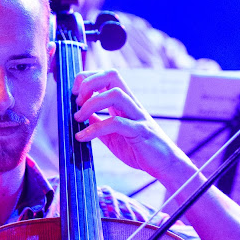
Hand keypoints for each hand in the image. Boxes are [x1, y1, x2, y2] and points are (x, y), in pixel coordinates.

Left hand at [72, 69, 188, 181]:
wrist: (164, 164)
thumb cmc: (140, 149)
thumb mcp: (113, 135)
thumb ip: (99, 124)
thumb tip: (84, 116)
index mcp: (124, 103)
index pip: (107, 76)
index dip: (88, 78)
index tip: (75, 94)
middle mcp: (131, 104)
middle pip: (112, 75)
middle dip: (89, 83)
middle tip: (76, 101)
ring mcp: (137, 116)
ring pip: (116, 94)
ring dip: (91, 103)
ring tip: (78, 118)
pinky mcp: (139, 131)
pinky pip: (116, 123)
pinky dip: (95, 129)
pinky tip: (83, 137)